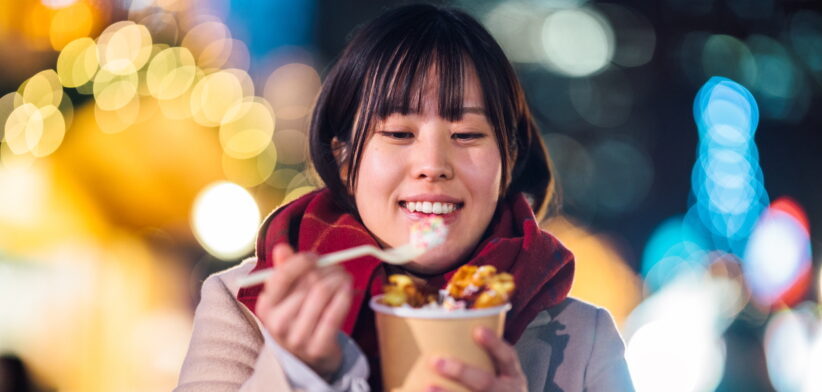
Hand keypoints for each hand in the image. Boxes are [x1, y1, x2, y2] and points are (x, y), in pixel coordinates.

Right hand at [255, 243, 353, 380]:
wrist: (309, 359)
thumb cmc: (299, 318)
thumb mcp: (287, 296)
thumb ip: (285, 270)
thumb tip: (282, 248)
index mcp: (266, 307)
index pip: (282, 276)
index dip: (302, 261)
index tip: (315, 257)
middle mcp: (277, 324)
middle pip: (307, 283)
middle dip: (327, 269)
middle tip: (337, 267)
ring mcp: (297, 338)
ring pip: (323, 293)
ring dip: (339, 279)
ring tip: (344, 278)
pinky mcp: (317, 347)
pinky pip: (335, 313)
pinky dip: (345, 296)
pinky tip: (348, 289)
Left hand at [428, 326, 526, 391]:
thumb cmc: (498, 388)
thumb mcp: (502, 374)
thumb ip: (483, 358)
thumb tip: (447, 331)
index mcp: (513, 377)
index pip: (507, 357)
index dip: (494, 344)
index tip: (478, 330)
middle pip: (486, 383)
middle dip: (461, 372)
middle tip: (436, 361)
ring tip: (427, 387)